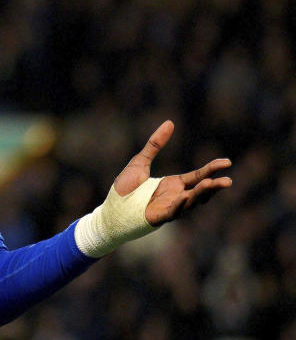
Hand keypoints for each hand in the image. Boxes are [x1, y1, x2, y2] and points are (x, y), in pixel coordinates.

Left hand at [114, 120, 231, 225]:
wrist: (111, 209)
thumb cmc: (126, 189)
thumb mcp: (141, 161)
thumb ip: (155, 144)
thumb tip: (170, 122)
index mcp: (174, 184)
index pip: (198, 176)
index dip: (212, 169)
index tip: (227, 162)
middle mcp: (176, 197)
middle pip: (200, 191)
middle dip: (214, 186)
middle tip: (228, 180)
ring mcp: (168, 208)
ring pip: (190, 202)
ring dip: (201, 194)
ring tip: (212, 184)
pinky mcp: (158, 217)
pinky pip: (172, 212)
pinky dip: (179, 205)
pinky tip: (185, 197)